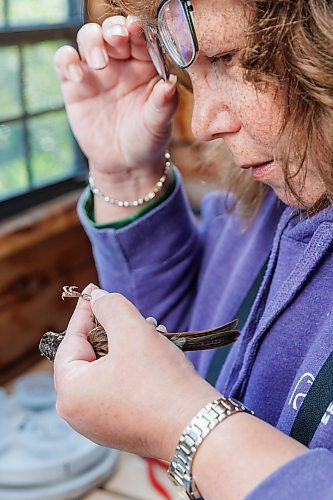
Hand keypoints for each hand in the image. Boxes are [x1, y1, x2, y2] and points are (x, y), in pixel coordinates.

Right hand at [54, 16, 178, 175]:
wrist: (124, 164)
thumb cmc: (147, 140)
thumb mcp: (159, 124)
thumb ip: (164, 103)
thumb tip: (171, 83)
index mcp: (146, 65)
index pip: (141, 38)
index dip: (139, 31)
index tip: (137, 30)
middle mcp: (121, 63)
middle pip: (112, 31)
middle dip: (114, 29)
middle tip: (118, 38)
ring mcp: (96, 71)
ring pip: (88, 38)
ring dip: (92, 41)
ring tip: (100, 63)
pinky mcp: (74, 84)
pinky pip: (64, 60)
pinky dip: (66, 60)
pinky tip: (76, 75)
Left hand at [54, 284, 219, 459]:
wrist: (197, 427)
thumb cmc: (162, 382)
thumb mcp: (132, 331)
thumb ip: (110, 306)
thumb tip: (98, 298)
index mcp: (71, 393)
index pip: (71, 340)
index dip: (85, 311)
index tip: (95, 291)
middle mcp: (78, 414)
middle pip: (87, 356)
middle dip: (109, 330)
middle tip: (127, 312)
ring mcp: (98, 424)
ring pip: (105, 371)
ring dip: (125, 347)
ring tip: (150, 331)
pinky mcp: (119, 428)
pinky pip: (116, 388)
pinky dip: (131, 367)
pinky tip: (153, 353)